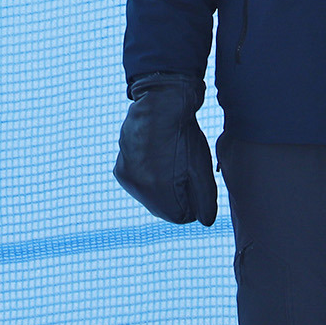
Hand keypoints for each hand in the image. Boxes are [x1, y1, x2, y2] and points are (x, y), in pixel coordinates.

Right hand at [113, 74, 216, 225]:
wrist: (159, 104)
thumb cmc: (184, 135)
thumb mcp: (201, 167)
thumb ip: (205, 200)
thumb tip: (205, 221)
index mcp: (160, 194)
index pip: (183, 216)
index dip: (193, 199)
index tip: (194, 177)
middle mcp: (139, 190)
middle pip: (164, 208)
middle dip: (176, 194)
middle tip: (183, 166)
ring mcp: (127, 180)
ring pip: (151, 196)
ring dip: (160, 185)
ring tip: (169, 158)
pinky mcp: (120, 169)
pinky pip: (139, 183)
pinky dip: (148, 175)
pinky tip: (156, 155)